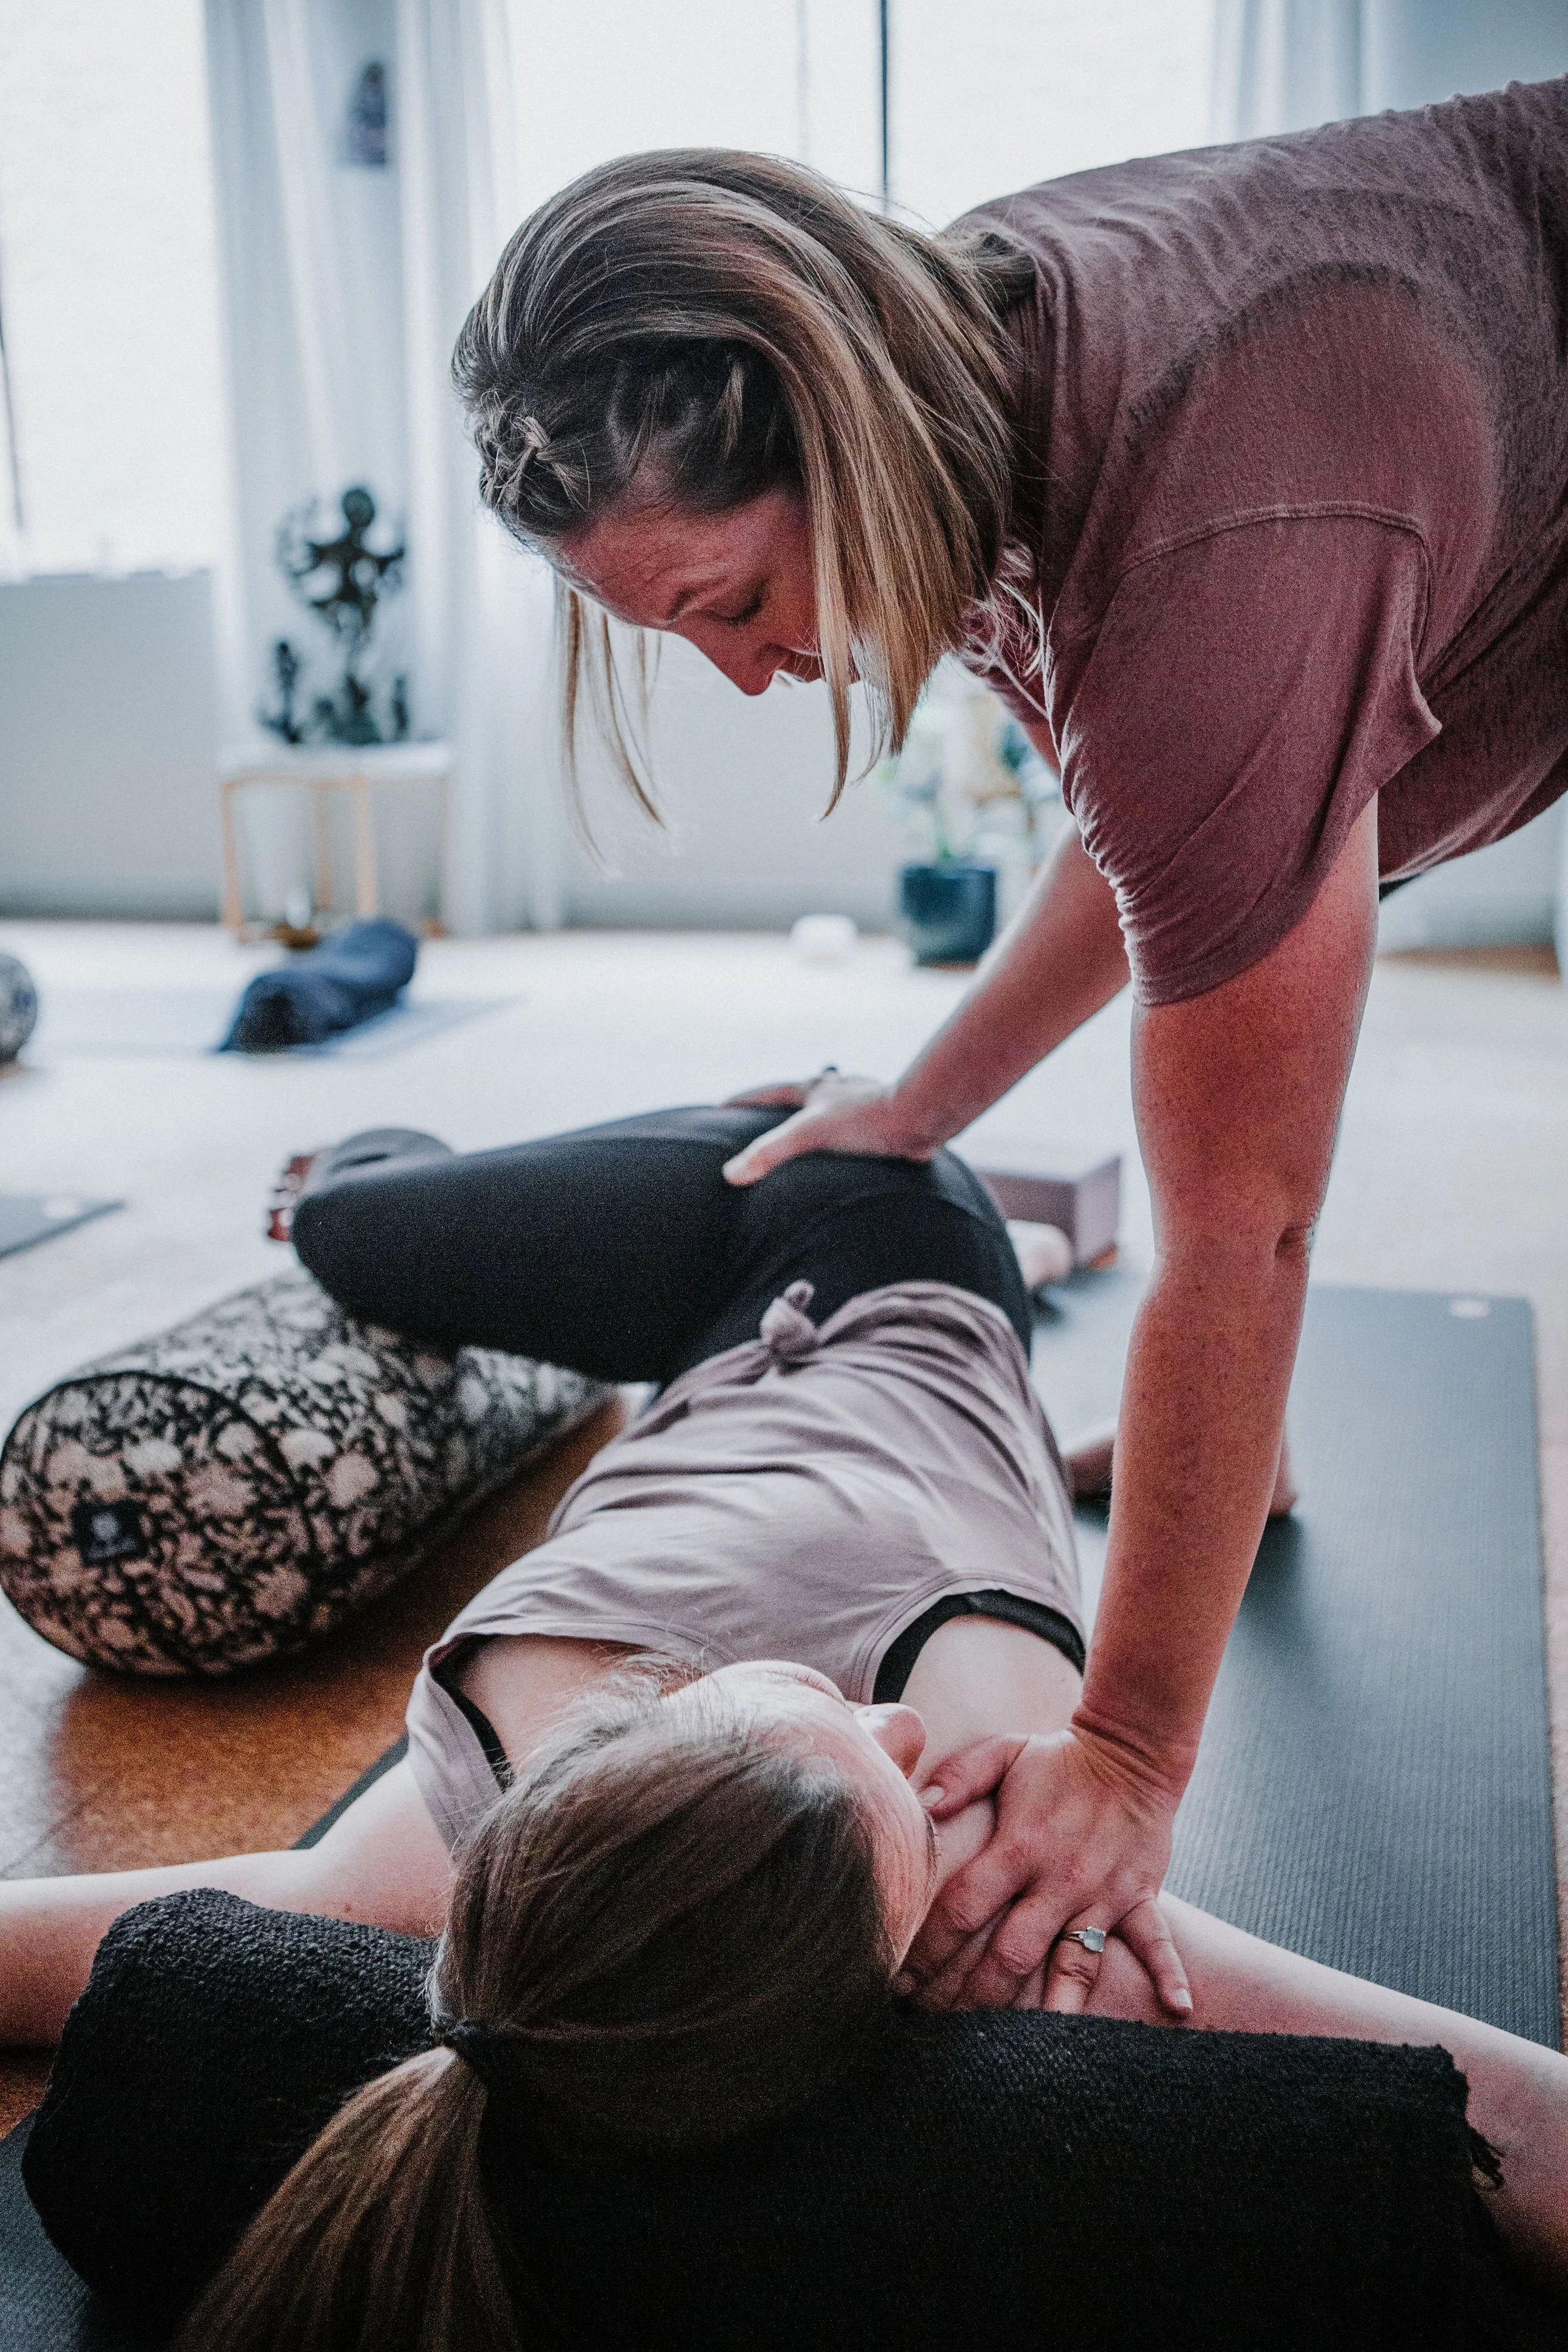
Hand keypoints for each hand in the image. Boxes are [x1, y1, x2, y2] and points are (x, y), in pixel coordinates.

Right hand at [721, 1071, 935, 1184]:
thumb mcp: (809, 1136)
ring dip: (814, 1120)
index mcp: (816, 1090)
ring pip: (830, 1110)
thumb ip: (770, 1154)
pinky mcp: (885, 1122)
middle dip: (779, 1108)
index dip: (743, 1101)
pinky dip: (842, 1136)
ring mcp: (863, 1103)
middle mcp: (839, 1090)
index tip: (720, 1108)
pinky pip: (854, 1127)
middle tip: (760, 1121)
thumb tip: (730, 1174)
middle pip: (800, 1097)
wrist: (923, 1118)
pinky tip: (849, 1150)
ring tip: (804, 1136)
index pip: (769, 1093)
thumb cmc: (868, 1123)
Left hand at [903, 1725, 1191, 2016]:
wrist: (1133, 1747)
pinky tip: (1178, 2012)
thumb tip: (919, 1807)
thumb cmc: (1058, 1757)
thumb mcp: (1003, 1753)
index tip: (900, 1981)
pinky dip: (1170, 1975)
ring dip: (1046, 2014)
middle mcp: (1059, 1881)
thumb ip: (959, 1777)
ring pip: (1073, 1968)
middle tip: (936, 2030)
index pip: (963, 1909)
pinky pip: (1156, 1942)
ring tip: (1020, 2060)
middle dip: (968, 1998)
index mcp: (1019, 1847)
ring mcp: (1102, 1896)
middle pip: (1009, 1956)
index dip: (928, 1950)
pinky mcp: (1139, 1898)